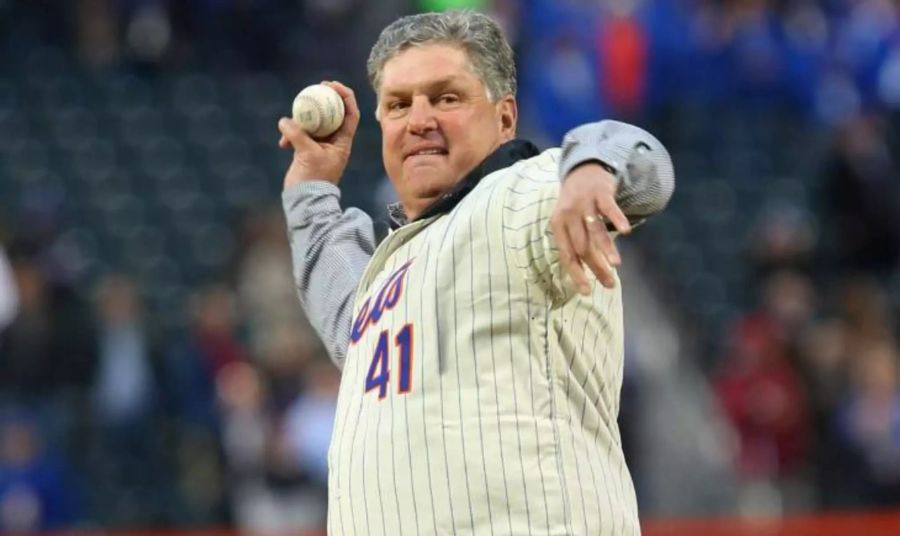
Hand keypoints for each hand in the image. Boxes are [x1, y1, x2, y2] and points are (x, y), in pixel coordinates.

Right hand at [278, 80, 360, 187]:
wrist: (306, 202)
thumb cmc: (313, 180)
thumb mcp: (307, 154)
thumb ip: (298, 134)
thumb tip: (285, 120)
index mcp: (343, 142)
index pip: (351, 114)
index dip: (345, 96)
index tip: (333, 85)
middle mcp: (335, 142)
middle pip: (334, 113)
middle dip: (325, 99)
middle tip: (316, 87)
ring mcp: (321, 146)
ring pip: (316, 123)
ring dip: (304, 117)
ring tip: (295, 112)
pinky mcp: (307, 151)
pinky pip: (301, 135)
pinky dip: (291, 135)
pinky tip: (282, 142)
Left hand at [550, 162, 631, 292]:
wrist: (581, 169)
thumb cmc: (575, 204)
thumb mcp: (567, 222)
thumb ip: (574, 244)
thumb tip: (583, 274)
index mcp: (557, 226)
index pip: (566, 255)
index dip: (576, 274)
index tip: (586, 292)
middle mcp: (568, 215)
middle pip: (582, 247)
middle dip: (596, 268)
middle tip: (609, 284)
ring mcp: (584, 203)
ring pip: (595, 231)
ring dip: (606, 249)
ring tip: (616, 266)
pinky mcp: (601, 194)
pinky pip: (609, 209)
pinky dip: (617, 220)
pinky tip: (626, 232)